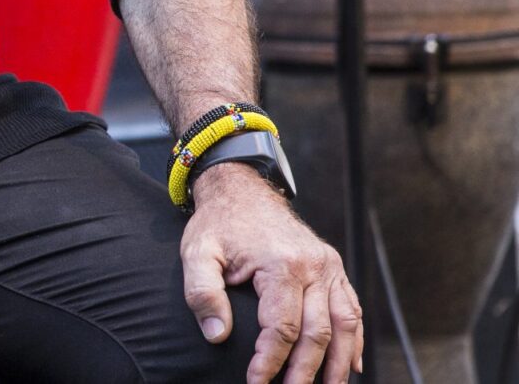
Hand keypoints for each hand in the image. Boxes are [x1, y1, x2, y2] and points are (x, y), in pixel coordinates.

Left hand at [183, 164, 361, 383]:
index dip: (270, 362)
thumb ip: (202, 292)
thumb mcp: (197, 253)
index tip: (256, 383)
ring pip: (345, 326)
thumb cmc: (218, 224)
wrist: (241, 189)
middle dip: (306, 372)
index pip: (282, 328)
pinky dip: (355, 340)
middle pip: (318, 333)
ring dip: (339, 363)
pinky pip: (352, 310)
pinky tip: (351, 366)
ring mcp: (329, 267)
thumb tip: (216, 335)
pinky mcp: (333, 268)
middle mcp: (315, 267)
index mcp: (282, 265)